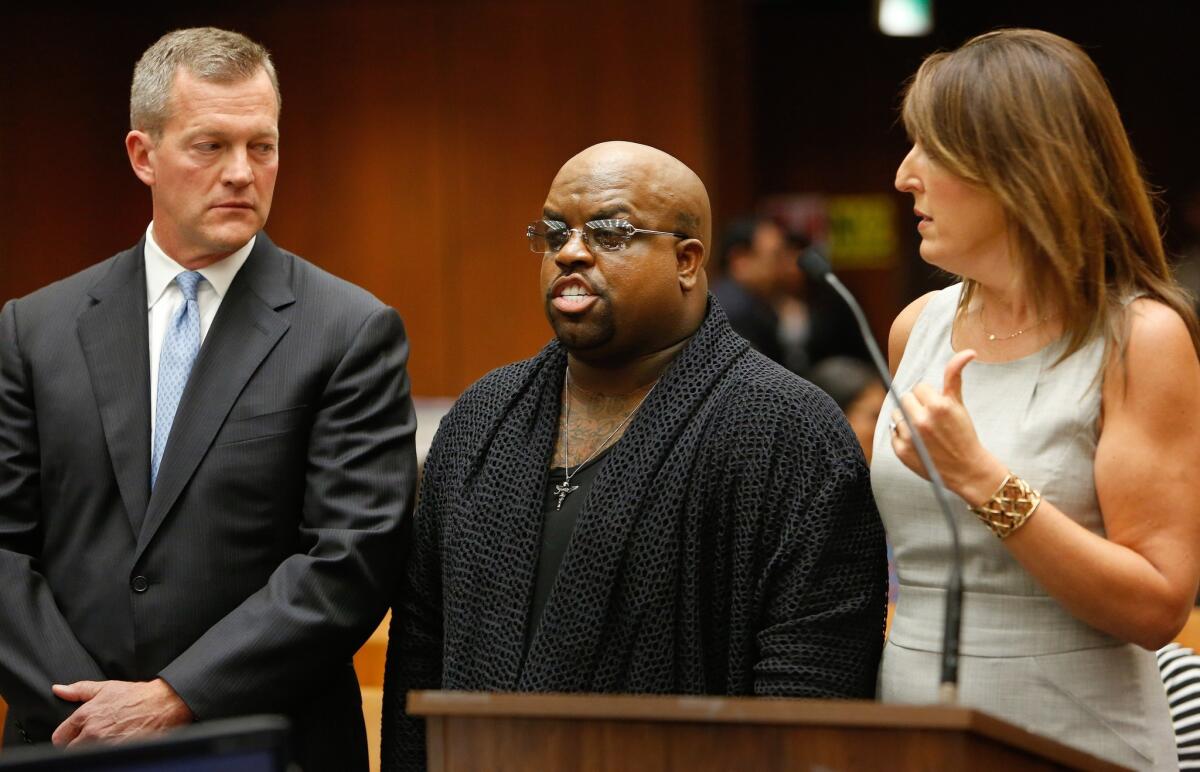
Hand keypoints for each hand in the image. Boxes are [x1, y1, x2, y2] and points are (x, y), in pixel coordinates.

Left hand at [51, 678, 192, 747]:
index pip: (59, 738)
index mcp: (85, 716)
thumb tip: (58, 689)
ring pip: (85, 756)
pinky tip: (118, 744)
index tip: (76, 735)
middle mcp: (92, 733)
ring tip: (108, 740)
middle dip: (78, 745)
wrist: (165, 704)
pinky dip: (107, 754)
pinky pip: (104, 759)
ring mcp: (105, 745)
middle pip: (70, 751)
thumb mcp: (106, 688)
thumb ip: (78, 690)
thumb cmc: (137, 695)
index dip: (67, 736)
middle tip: (94, 738)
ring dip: (93, 750)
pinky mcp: (118, 754)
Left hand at [890, 349, 1006, 504]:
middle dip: (916, 405)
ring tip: (924, 432)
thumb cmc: (963, 434)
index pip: (919, 387)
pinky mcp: (901, 451)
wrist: (966, 469)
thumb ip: (955, 376)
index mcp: (937, 406)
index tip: (938, 408)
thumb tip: (968, 351)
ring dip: (907, 419)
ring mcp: (910, 437)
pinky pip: (893, 432)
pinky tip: (918, 442)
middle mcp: (921, 420)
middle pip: (905, 398)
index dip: (929, 397)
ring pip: (897, 414)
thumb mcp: (959, 404)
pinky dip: (902, 435)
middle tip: (930, 419)